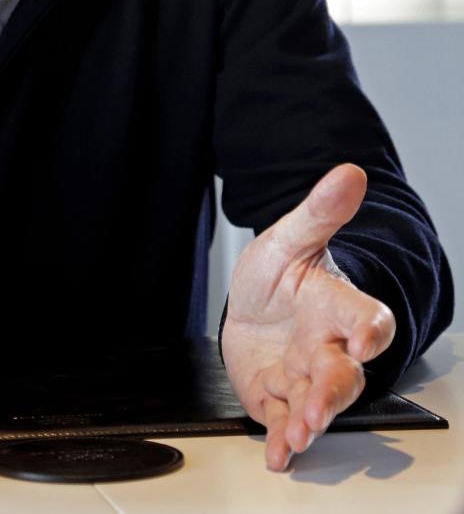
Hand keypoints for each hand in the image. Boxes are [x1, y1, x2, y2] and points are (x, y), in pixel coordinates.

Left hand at [221, 163, 395, 471]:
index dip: (370, 330)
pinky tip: (278, 452)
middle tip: (318, 404)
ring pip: (316, 403)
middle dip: (332, 391)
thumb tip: (350, 172)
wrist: (252, 304)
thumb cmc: (279, 274)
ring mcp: (304, 376)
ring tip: (298, 431)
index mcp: (336, 307)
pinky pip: (284, 422)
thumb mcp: (290, 237)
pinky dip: (281, 439)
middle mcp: (327, 348)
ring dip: (309, 419)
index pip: (367, 319)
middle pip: (343, 374)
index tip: (365, 340)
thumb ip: (319, 211)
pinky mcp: (278, 397)